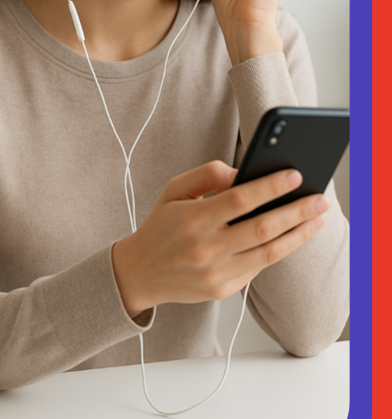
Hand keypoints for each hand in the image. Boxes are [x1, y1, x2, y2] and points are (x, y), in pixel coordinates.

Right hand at [111, 161, 328, 317]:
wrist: (140, 273)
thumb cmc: (161, 225)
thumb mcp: (174, 189)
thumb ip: (206, 174)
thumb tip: (241, 172)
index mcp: (193, 219)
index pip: (240, 200)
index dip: (270, 187)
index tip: (295, 175)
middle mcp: (206, 248)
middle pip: (262, 228)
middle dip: (297, 212)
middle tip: (320, 199)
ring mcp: (216, 273)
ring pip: (268, 253)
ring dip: (298, 235)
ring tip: (318, 219)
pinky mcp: (223, 290)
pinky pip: (258, 267)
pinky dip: (278, 250)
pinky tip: (293, 235)